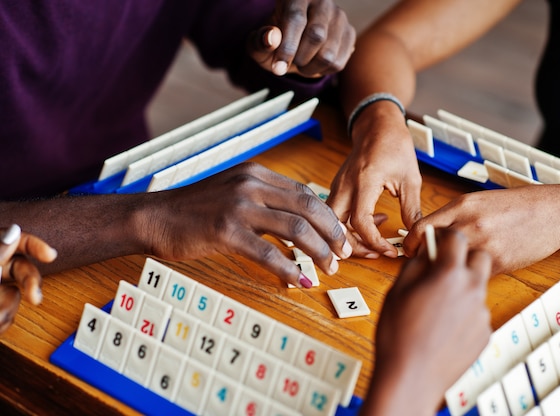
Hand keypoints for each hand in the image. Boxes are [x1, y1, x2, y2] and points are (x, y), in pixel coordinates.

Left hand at [0, 224, 56, 333]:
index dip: (36, 245)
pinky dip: (0, 324)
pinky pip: (7, 318)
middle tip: (36, 299)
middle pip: (23, 271)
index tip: (50, 255)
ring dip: (5, 311)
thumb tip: (14, 233)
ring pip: (15, 298)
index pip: (17, 241)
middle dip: (31, 286)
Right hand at [145, 163, 352, 287]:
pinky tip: (299, 282)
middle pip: (308, 207)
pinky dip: (289, 270)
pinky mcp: (225, 231)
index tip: (339, 237)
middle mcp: (251, 184)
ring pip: (295, 228)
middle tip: (344, 254)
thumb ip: (264, 200)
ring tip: (328, 269)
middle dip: (332, 233)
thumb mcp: (232, 192)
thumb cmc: (194, 210)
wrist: (154, 216)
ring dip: (318, 252)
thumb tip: (298, 223)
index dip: (328, 217)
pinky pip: (268, 253)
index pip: (305, 193)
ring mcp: (239, 206)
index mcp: (256, 174)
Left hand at [247, 0, 354, 76]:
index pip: (296, 19)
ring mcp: (339, 17)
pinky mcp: (349, 34)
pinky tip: (314, 64)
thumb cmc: (276, 39)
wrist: (294, 40)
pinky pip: (338, 63)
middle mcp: (322, 2)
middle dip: (299, 59)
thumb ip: (260, 40)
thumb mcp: (259, 41)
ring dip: (310, 68)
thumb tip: (271, 39)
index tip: (278, 69)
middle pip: (316, 36)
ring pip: (328, 54)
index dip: (287, 47)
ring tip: (301, 63)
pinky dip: (322, 71)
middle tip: (291, 61)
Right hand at [327, 109, 421, 256]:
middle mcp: (345, 185)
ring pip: (332, 223)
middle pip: (336, 227)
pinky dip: (351, 226)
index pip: (360, 221)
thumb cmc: (394, 145)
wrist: (377, 126)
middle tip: (376, 254)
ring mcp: (338, 186)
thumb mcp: (410, 178)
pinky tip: (374, 221)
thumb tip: (414, 234)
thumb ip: (411, 209)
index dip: (374, 241)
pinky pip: (337, 214)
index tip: (389, 250)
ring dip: (351, 238)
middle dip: (354, 246)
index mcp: (364, 180)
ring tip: (375, 242)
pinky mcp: (337, 188)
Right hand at [361, 228, 491, 414]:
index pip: (456, 238)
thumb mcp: (398, 290)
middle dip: (464, 256)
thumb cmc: (398, 334)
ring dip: (463, 285)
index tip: (437, 240)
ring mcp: (481, 313)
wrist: (411, 377)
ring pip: (478, 286)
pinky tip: (443, 326)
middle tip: (444, 266)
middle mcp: (472, 289)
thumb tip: (426, 252)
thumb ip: (416, 264)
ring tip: (437, 304)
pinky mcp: (484, 333)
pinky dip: (464, 312)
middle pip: (480, 256)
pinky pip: (477, 312)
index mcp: (449, 274)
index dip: (444, 235)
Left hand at [404, 186, 559, 274]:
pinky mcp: (499, 262)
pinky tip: (473, 273)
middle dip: (424, 260)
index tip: (409, 251)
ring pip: (451, 265)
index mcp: (461, 206)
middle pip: (430, 249)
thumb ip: (452, 216)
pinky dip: (469, 276)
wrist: (553, 212)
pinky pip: (473, 274)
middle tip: (425, 266)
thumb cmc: (515, 206)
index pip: (421, 228)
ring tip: (448, 272)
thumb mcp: (478, 201)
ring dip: (446, 270)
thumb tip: (428, 236)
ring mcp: (484, 244)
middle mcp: (469, 224)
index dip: (410, 244)